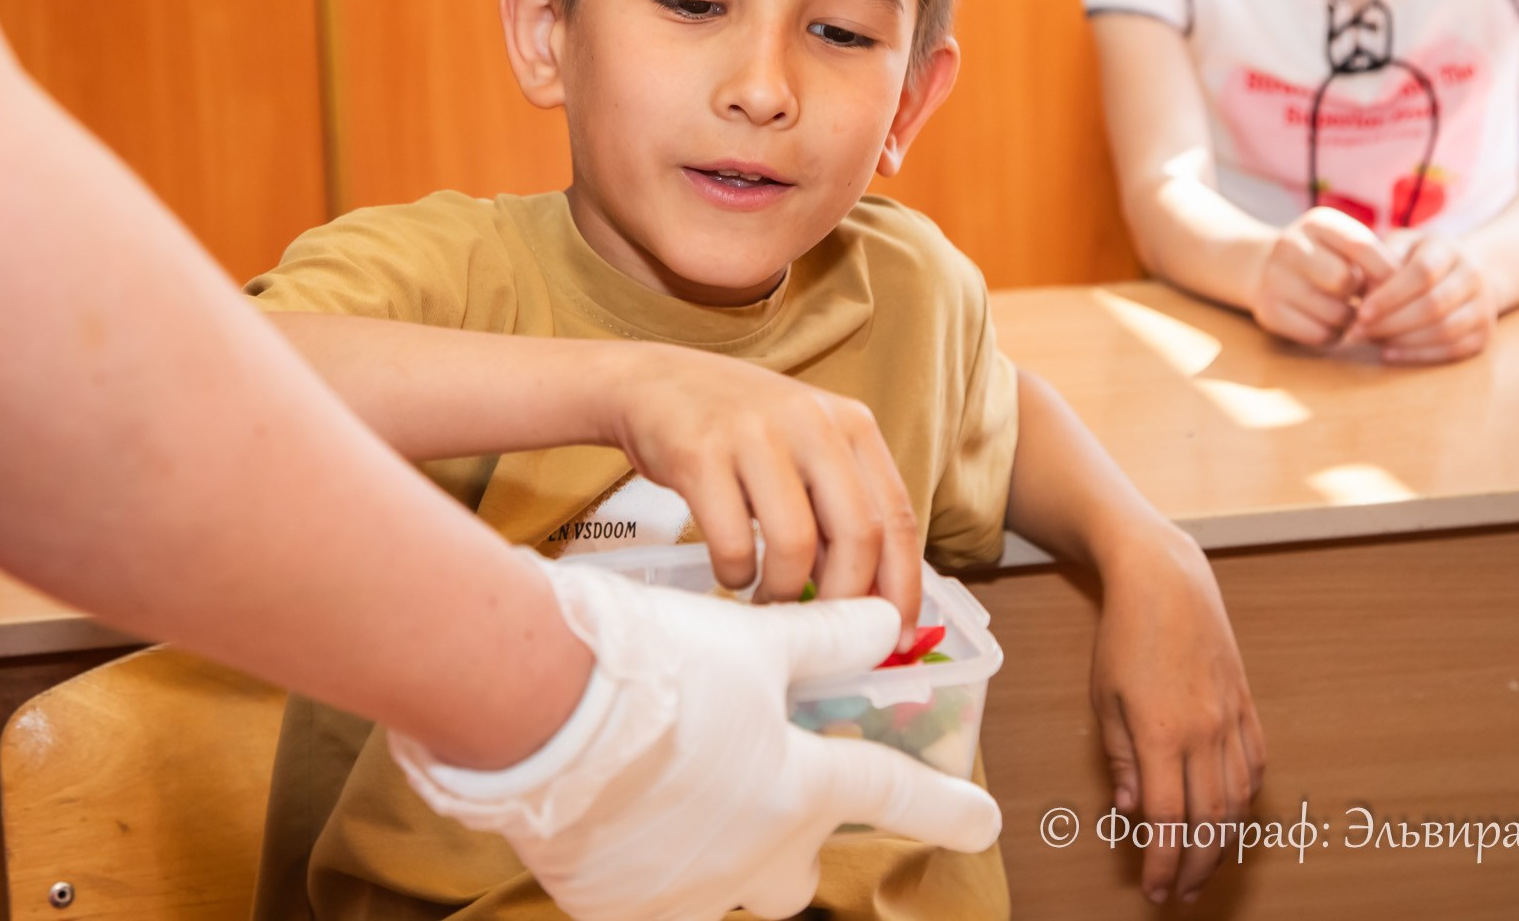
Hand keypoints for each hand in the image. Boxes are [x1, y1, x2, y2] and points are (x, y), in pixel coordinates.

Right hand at [390, 555, 1001, 920]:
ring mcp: (686, 892)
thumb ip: (823, 641)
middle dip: (797, 845)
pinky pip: (650, 897)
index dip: (946, 809)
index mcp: (799, 788)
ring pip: (724, 889)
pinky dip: (647, 864)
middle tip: (777, 798)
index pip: (891, 796)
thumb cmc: (654, 667)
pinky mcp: (616, 907)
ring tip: (680, 793)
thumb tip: (883, 625)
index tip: (984, 823)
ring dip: (718, 851)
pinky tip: (620, 815)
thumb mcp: (752, 643)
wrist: (535, 711)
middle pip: (797, 873)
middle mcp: (754, 855)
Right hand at [607, 344, 920, 640]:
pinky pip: (733, 543)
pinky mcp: (700, 454)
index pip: (898, 517)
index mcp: (852, 424)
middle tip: (824, 631)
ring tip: (769, 597)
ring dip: (785, 591)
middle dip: (845, 600)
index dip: (902, 586)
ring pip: (796, 544)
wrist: (655, 382)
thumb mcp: (806, 448)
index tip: (895, 635)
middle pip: (858, 535)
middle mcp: (812, 422)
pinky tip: (732, 571)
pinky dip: (736, 574)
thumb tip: (870, 600)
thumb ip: (840, 508)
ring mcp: (755, 435)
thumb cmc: (741, 430)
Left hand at [1090, 526, 1265, 906]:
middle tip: (1182, 893)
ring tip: (1206, 868)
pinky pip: (1255, 764)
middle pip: (1210, 820)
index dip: (1163, 862)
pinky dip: (1247, 800)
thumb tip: (1132, 811)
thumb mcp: (1105, 697)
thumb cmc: (1125, 636)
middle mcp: (1204, 731)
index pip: (1168, 819)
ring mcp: (1231, 717)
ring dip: (1224, 843)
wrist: (1166, 581)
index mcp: (1161, 732)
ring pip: (1238, 800)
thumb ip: (1120, 758)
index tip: (1155, 890)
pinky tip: (1232, 817)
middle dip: (1196, 866)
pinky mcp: (1246, 703)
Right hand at [1249, 208, 1397, 348]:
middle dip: (1362, 295)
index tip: (1397, 286)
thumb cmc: (1326, 258)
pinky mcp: (1269, 312)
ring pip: (1335, 313)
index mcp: (1317, 223)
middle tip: (1362, 297)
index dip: (1385, 271)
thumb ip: (1374, 259)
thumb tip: (1399, 290)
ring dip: (1350, 319)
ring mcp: (1274, 279)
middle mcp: (1290, 245)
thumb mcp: (1346, 245)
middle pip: (1344, 281)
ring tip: (1344, 310)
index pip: (1362, 246)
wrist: (1266, 269)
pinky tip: (1326, 322)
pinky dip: (1332, 335)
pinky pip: (1319, 335)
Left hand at [1353, 232, 1498, 364]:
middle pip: (1433, 305)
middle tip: (1357, 332)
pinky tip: (1389, 352)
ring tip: (1370, 340)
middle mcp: (1472, 274)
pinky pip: (1452, 350)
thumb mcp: (1396, 247)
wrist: (1461, 272)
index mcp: (1447, 248)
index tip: (1360, 313)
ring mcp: (1484, 305)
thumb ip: (1377, 263)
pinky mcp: (1484, 333)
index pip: (1423, 272)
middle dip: (1390, 323)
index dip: (1390, 296)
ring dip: (1402, 341)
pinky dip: (1417, 355)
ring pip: (1445, 330)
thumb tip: (1355, 291)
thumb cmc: (1414, 258)